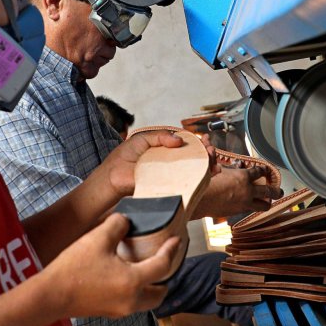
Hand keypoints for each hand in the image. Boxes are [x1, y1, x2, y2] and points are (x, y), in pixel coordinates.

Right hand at [42, 213, 179, 317]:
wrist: (50, 295)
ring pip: (145, 301)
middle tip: (163, 260)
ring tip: (145, 268)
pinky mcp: (108, 311)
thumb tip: (126, 221)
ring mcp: (119, 309)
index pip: (162, 266)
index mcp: (133, 281)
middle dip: (165, 278)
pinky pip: (130, 303)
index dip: (171, 250)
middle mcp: (131, 300)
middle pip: (160, 294)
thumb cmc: (73, 269)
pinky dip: (135, 291)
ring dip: (150, 287)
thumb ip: (118, 225)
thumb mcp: (98, 238)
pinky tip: (124, 276)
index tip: (176, 240)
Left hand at [99, 130, 218, 199]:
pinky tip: (211, 172)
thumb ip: (161, 136)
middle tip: (211, 150)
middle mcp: (170, 166)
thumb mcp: (143, 139)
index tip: (207, 143)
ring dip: (208, 165)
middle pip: (195, 160)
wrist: (113, 178)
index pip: (187, 148)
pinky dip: (203, 179)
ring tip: (213, 159)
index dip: (199, 145)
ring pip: (196, 172)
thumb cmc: (124, 159)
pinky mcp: (170, 189)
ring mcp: (171, 178)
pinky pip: (189, 185)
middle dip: (208, 155)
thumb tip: (179, 140)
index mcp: (165, 154)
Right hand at [192, 165, 282, 218]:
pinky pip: (249, 210)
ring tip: (269, 202)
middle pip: (268, 191)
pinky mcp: (238, 212)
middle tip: (279, 191)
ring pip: (263, 206)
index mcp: (243, 177)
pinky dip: (252, 208)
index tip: (265, 170)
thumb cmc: (207, 182)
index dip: (263, 170)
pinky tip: (250, 206)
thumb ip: (226, 165)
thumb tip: (226, 157)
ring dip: (267, 203)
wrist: (202, 200)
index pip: (258, 172)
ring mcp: (244, 203)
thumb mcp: (217, 168)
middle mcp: (247, 190)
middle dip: (276, 191)